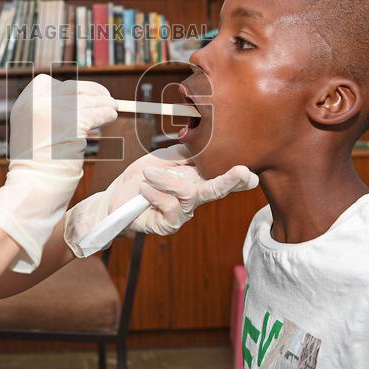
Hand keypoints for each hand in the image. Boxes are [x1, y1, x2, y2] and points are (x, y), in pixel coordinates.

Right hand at [0, 75, 116, 271]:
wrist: (33, 189)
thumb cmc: (36, 168)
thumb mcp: (33, 132)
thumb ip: (47, 114)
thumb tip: (75, 102)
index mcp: (23, 104)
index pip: (48, 83)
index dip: (70, 89)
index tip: (84, 94)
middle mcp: (35, 103)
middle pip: (70, 89)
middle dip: (91, 92)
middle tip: (105, 98)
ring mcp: (52, 112)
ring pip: (86, 100)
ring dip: (103, 103)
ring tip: (112, 108)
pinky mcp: (70, 125)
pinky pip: (95, 113)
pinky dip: (106, 114)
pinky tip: (110, 117)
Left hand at [63, 144, 257, 256]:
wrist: (116, 198)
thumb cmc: (141, 178)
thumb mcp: (162, 159)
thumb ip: (182, 154)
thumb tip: (202, 143)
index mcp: (196, 179)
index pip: (221, 177)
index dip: (238, 177)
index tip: (251, 172)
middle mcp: (195, 198)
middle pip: (216, 190)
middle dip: (230, 181)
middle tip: (244, 173)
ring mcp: (183, 213)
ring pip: (188, 193)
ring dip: (165, 179)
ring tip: (146, 174)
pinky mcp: (169, 225)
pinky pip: (169, 206)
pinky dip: (154, 192)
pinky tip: (143, 189)